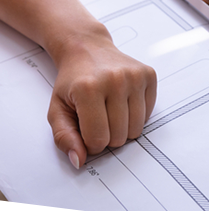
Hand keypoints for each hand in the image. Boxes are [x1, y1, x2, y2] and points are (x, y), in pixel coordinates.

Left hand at [47, 29, 156, 168]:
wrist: (88, 49)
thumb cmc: (73, 81)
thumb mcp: (57, 110)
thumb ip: (64, 138)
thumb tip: (79, 161)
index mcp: (89, 89)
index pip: (98, 139)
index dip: (90, 143)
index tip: (85, 130)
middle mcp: (115, 80)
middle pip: (119, 136)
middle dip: (108, 136)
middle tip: (99, 120)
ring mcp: (135, 76)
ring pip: (137, 128)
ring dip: (123, 128)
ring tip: (111, 112)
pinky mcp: (149, 74)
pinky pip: (149, 114)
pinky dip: (136, 115)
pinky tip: (124, 101)